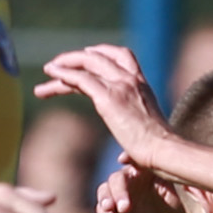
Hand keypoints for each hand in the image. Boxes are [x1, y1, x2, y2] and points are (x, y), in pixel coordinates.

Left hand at [36, 46, 172, 159]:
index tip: (85, 57)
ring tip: (48, 70)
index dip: (101, 53)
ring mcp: (120, 86)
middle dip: (76, 59)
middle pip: (99, 56)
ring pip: (86, 63)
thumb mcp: (145, 138)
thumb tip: (123, 159)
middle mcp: (131, 80)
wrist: (164, 150)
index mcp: (142, 85)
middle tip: (57, 66)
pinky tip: (51, 74)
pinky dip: (64, 74)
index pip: (122, 56)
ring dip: (65, 65)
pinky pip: (81, 78)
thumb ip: (132, 144)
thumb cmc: (160, 151)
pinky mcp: (108, 97)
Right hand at [95, 160, 194, 212]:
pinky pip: (103, 211)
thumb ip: (158, 173)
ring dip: (105, 200)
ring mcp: (118, 195)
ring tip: (110, 210)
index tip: (122, 161)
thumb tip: (153, 162)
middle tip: (125, 207)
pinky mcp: (114, 211)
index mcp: (140, 169)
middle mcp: (127, 179)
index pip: (130, 161)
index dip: (125, 159)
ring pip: (104, 192)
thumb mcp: (169, 187)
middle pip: (115, 179)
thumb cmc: (175, 202)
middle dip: (117, 192)